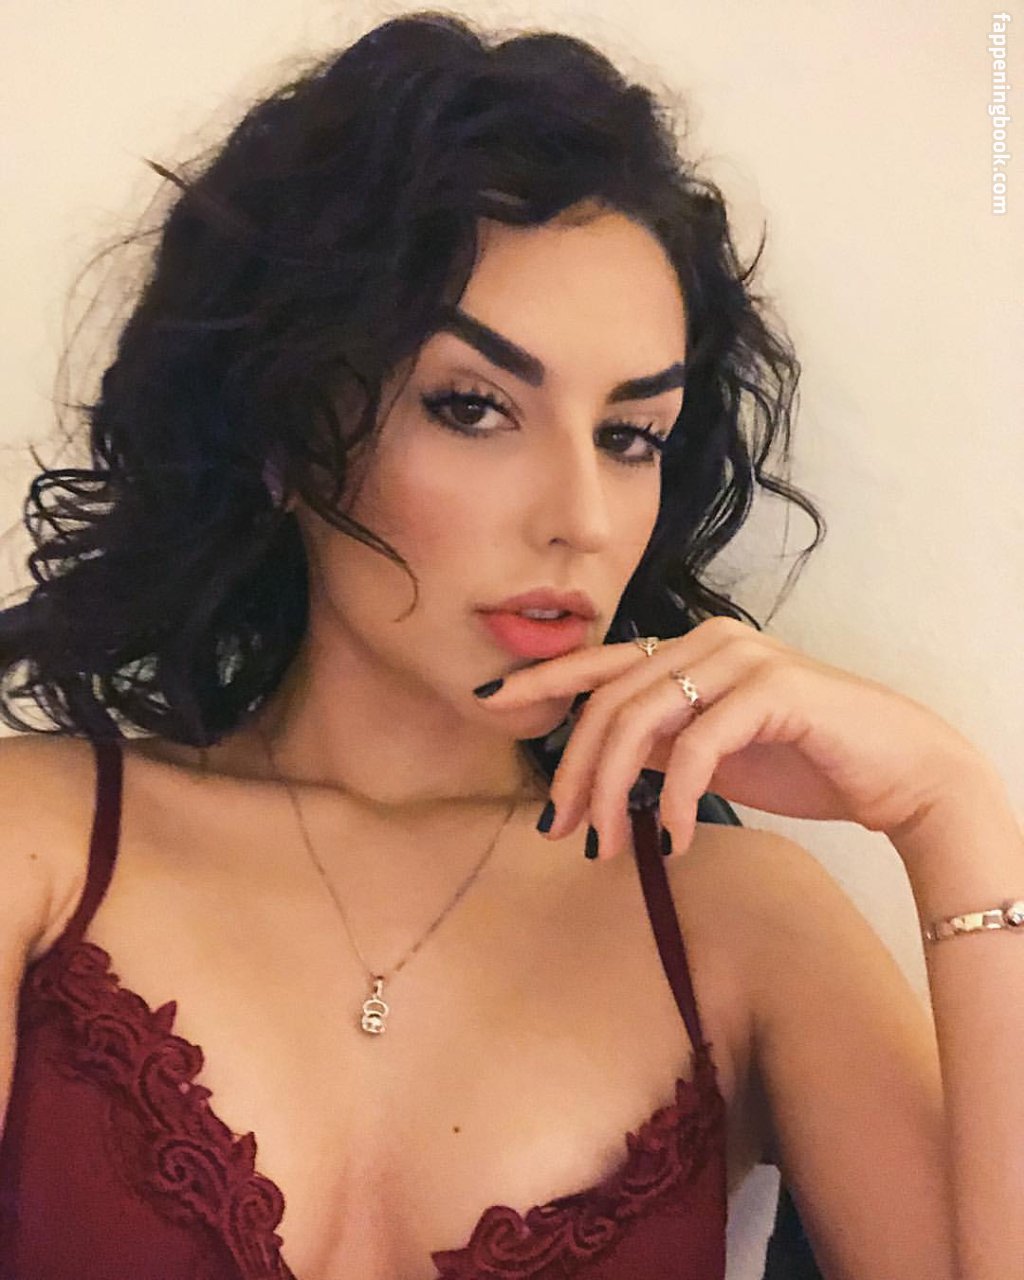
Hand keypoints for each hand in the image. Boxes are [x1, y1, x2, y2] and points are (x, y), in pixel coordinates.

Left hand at [477, 617, 982, 859]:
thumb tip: (596, 764)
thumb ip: (659, 742)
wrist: (895, 770)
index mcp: (689, 649)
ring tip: (605, 846)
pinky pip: (696, 746)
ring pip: (640, 719)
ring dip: (611, 790)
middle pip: (608, 700)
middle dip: (573, 770)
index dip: (540, 680)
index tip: (488, 702)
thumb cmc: (803, 759)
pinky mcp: (773, 690)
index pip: (598, 663)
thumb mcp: (713, 750)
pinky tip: (673, 840)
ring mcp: (741, 659)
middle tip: (558, 831)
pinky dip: (673, 799)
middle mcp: (708, 641)